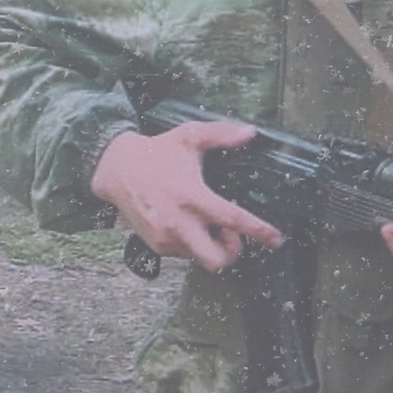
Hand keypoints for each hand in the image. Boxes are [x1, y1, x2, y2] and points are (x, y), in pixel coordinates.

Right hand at [92, 119, 283, 273]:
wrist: (116, 169)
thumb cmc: (156, 152)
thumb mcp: (189, 136)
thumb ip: (221, 134)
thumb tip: (250, 132)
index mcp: (191, 196)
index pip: (232, 220)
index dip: (258, 231)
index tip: (276, 238)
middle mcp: (179, 222)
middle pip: (215, 259)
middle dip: (231, 253)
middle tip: (231, 235)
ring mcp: (166, 237)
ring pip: (200, 258)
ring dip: (210, 245)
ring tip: (205, 223)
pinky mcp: (156, 245)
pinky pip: (183, 254)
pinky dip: (192, 244)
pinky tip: (187, 224)